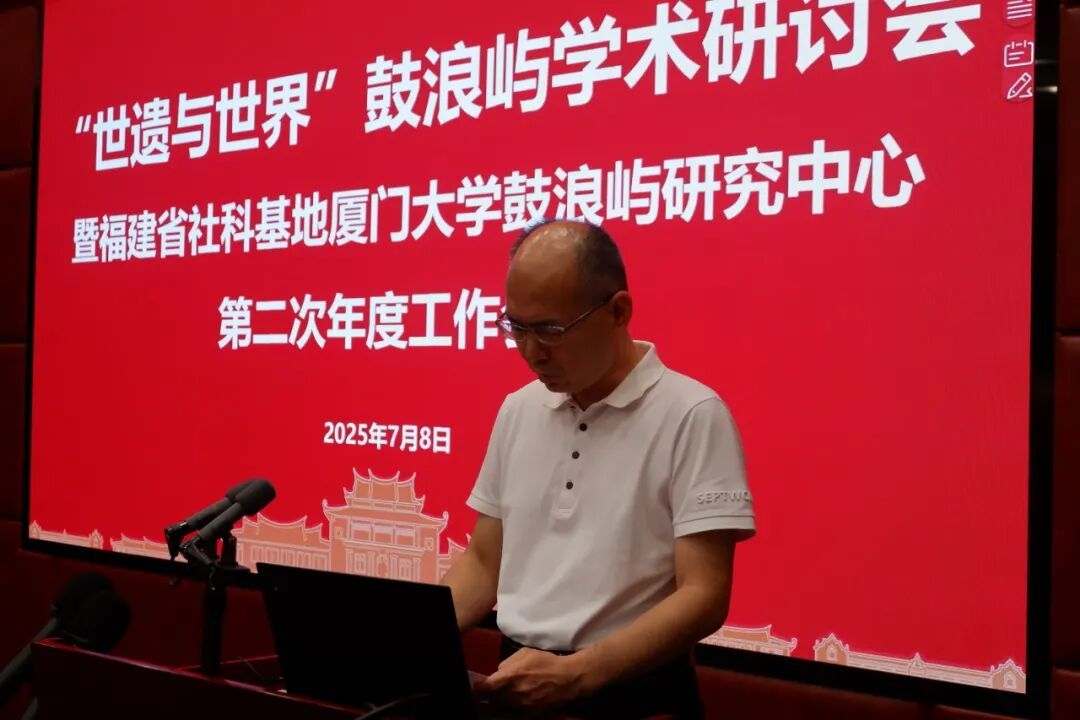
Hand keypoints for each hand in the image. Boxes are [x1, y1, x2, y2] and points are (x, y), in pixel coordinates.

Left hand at [472, 648, 591, 711]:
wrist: (568, 678)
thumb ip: (507, 662)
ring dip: (500, 701)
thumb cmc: (546, 662)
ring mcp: (522, 705)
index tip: (476, 688)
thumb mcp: (525, 653)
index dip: (477, 688)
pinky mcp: (530, 714)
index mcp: (511, 676)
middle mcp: (514, 693)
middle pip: (492, 699)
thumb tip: (498, 673)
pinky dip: (512, 707)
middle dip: (490, 695)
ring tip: (507, 693)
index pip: (486, 687)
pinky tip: (517, 700)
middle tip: (492, 690)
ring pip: (502, 707)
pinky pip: (514, 712)